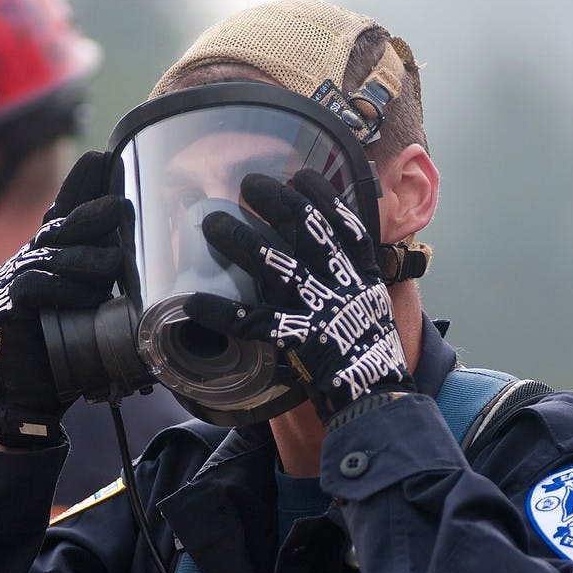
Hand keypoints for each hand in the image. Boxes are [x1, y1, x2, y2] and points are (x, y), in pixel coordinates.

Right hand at [0, 152, 127, 445]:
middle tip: (122, 206)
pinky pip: (37, 289)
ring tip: (115, 262)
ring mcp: (12, 281)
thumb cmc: (65, 343)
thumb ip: (107, 274)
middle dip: (91, 214)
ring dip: (87, 260)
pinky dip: (65, 291)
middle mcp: (28, 260)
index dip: (80, 184)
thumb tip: (147, 252)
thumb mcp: (91, 301)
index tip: (102, 156)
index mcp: (48, 254)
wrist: (27, 387)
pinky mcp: (6, 308)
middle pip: (61, 228)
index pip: (64, 210)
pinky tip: (86, 295)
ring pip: (54, 258)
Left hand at [183, 169, 413, 422]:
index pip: (345, 224)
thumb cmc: (371, 354)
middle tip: (248, 184)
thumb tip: (334, 262)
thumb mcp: (372, 308)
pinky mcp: (298, 338)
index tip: (301, 175)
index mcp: (362, 276)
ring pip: (276, 265)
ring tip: (211, 224)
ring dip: (240, 240)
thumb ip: (352, 283)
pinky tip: (194, 302)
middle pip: (308, 230)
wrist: (378, 396)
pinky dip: (221, 311)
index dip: (323, 196)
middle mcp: (342, 284)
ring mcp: (320, 309)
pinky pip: (253, 321)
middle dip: (277, 200)